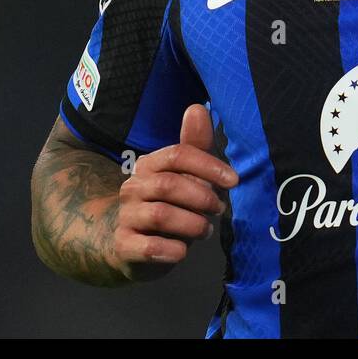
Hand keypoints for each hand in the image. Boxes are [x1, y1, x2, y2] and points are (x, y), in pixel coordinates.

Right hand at [110, 103, 238, 281]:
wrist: (129, 245)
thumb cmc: (167, 205)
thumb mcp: (184, 176)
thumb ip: (195, 146)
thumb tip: (198, 108)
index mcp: (149, 165)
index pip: (177, 155)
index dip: (208, 166)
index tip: (234, 180)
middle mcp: (132, 187)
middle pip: (169, 185)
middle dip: (202, 197)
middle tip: (219, 209)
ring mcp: (125, 216)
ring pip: (161, 215)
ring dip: (192, 224)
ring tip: (205, 230)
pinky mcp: (123, 246)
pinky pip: (148, 247)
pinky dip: (173, 250)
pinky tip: (183, 251)